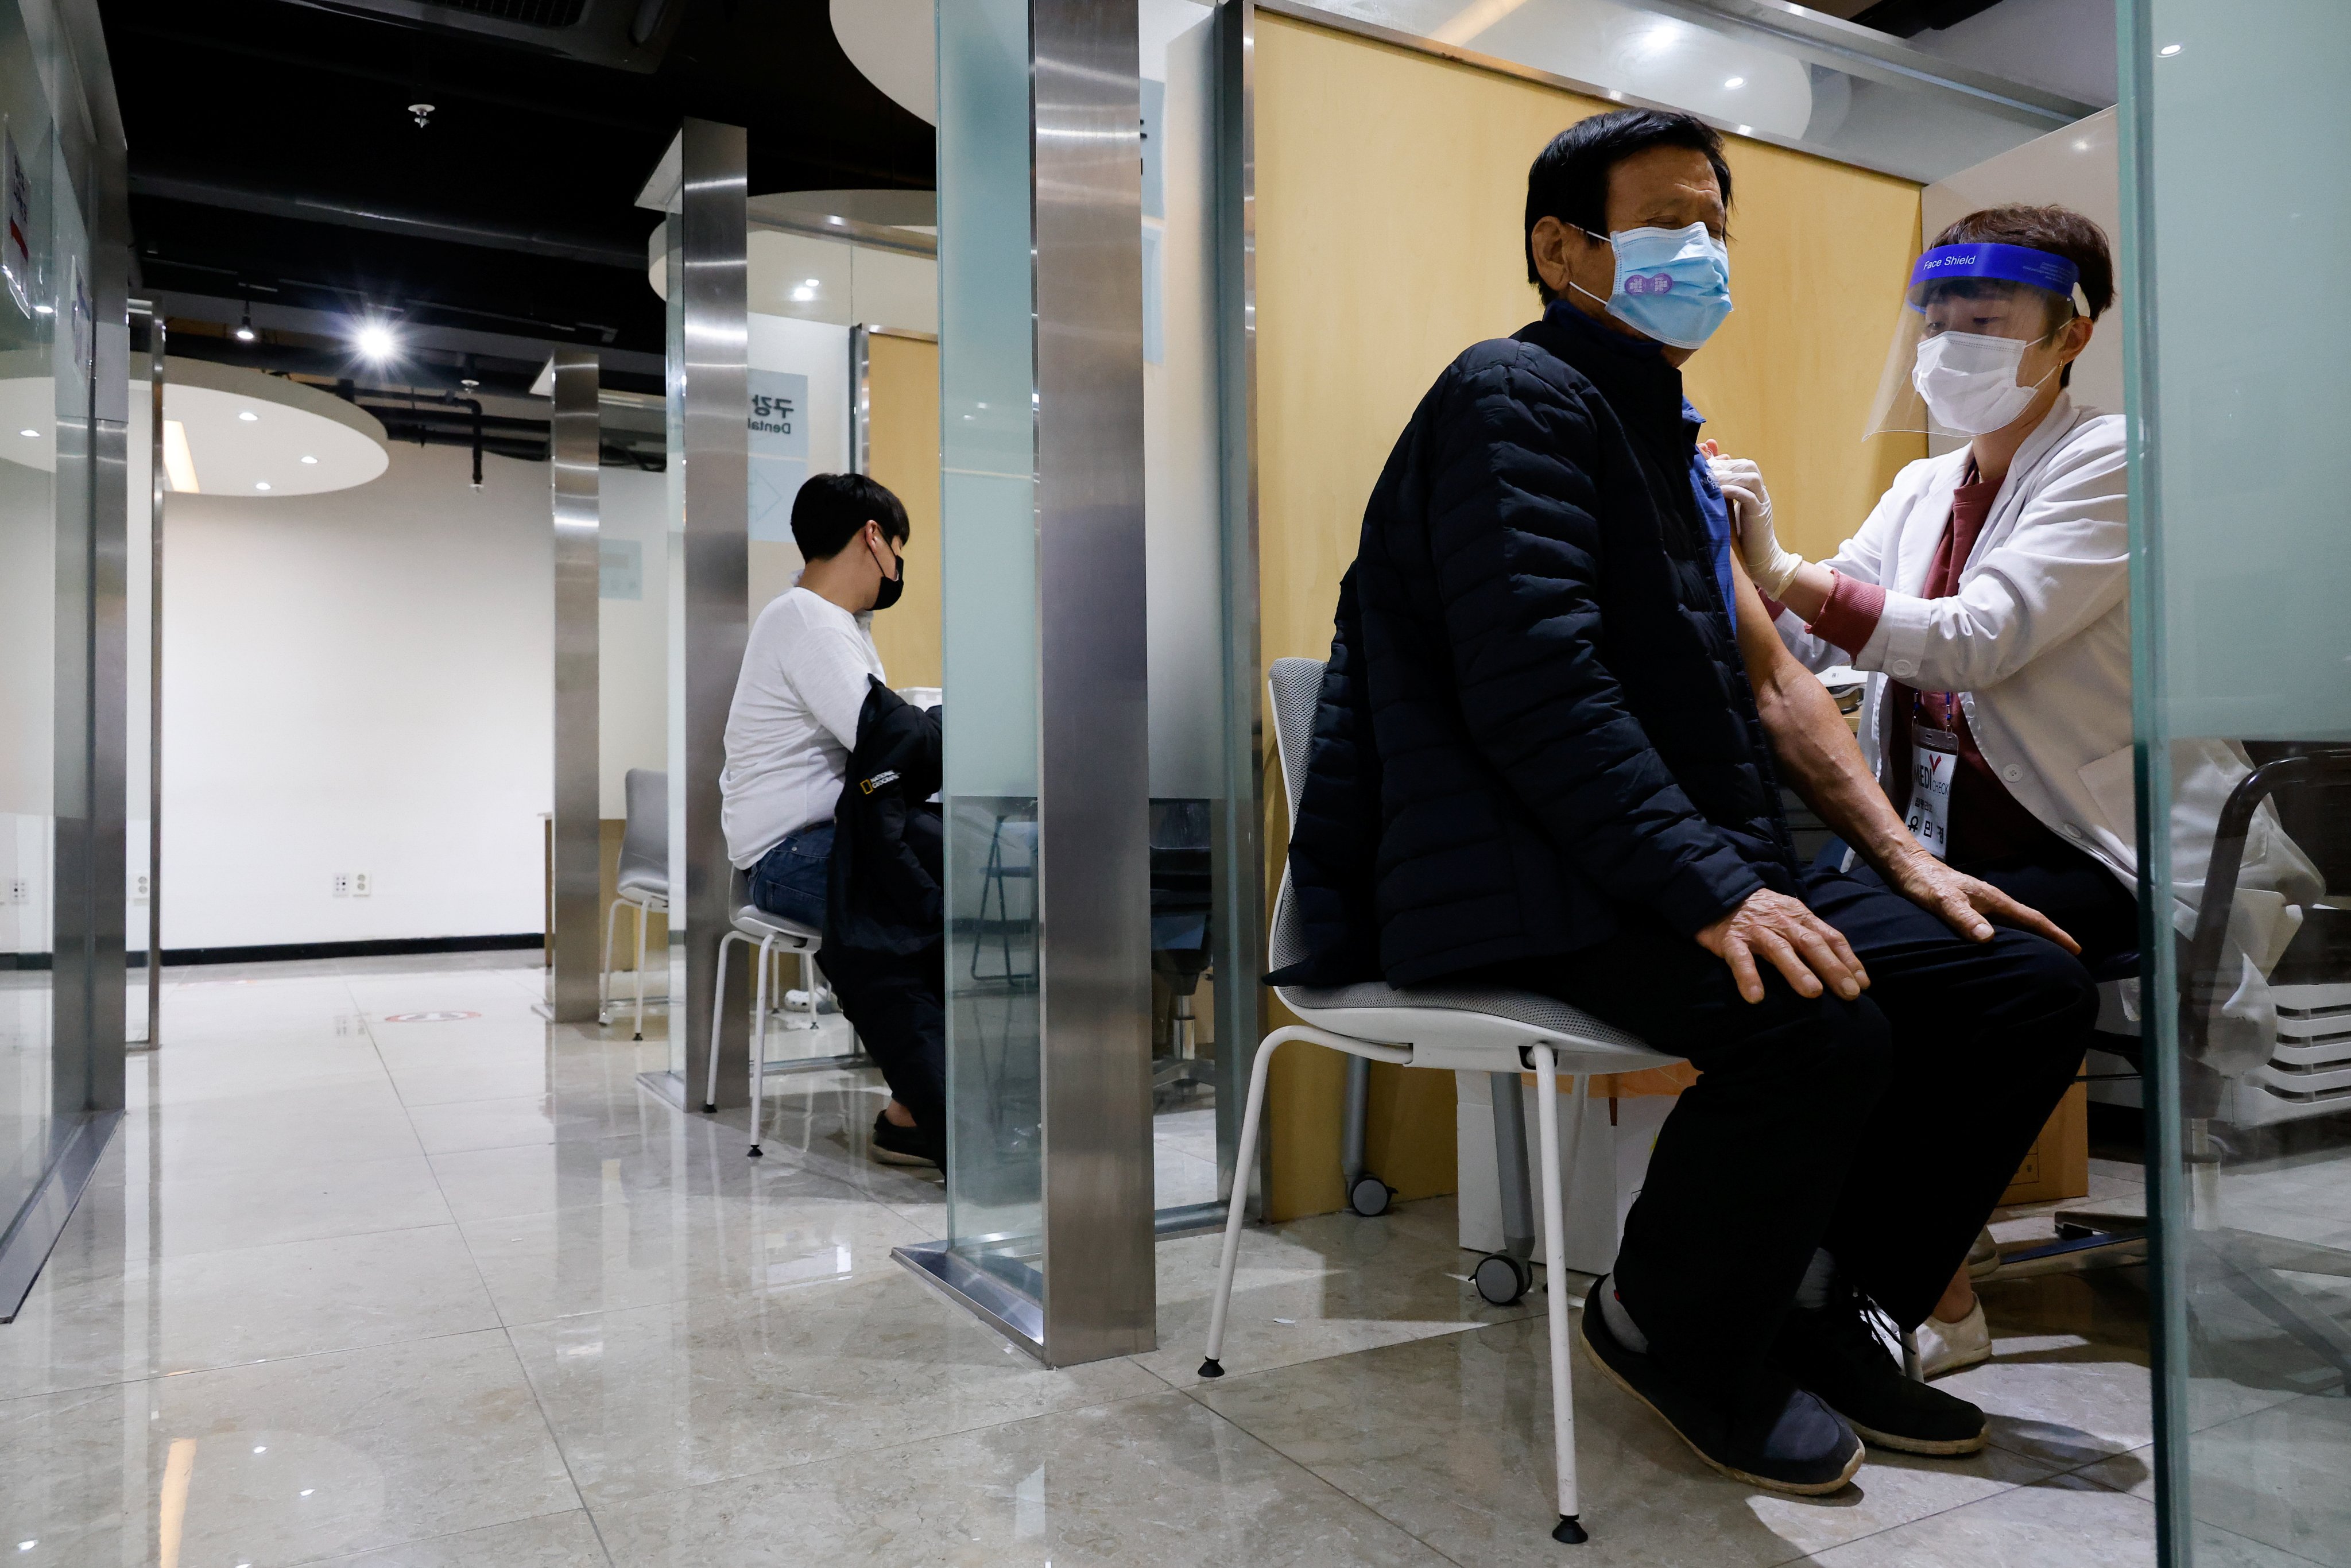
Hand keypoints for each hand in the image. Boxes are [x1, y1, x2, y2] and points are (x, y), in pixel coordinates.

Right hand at [1696, 888, 1869, 1003]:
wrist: (1718, 891)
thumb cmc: (1762, 912)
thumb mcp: (1791, 916)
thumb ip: (1813, 936)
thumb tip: (1844, 966)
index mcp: (1800, 917)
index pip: (1830, 937)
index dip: (1848, 960)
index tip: (1863, 984)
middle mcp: (1782, 922)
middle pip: (1811, 944)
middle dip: (1832, 968)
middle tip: (1849, 993)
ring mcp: (1756, 931)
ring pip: (1780, 950)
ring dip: (1797, 971)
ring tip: (1813, 993)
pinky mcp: (1730, 940)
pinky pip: (1740, 958)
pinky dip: (1748, 976)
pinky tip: (1755, 997)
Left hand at [1702, 445, 1803, 598]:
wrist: (1760, 560)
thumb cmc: (1739, 537)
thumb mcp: (1728, 511)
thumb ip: (1721, 494)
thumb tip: (1704, 479)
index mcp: (1753, 490)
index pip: (1740, 464)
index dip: (1722, 462)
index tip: (1703, 464)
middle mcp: (1760, 492)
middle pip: (1747, 466)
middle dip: (1724, 466)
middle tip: (1704, 470)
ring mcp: (1762, 502)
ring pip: (1750, 477)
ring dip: (1728, 476)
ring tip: (1709, 479)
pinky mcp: (1759, 515)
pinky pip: (1748, 496)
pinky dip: (1733, 490)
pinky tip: (1718, 491)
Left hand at [1880, 849, 2081, 953]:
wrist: (1906, 868)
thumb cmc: (1925, 883)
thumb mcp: (1944, 902)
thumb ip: (1964, 918)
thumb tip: (1989, 938)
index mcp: (1994, 900)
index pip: (2033, 918)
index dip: (2055, 934)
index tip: (2076, 948)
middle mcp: (1992, 901)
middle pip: (2028, 922)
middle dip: (2048, 939)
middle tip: (2065, 959)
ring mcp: (1981, 904)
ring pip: (2013, 924)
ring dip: (2029, 938)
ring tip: (2041, 957)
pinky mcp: (1969, 908)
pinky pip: (1997, 925)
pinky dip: (2008, 937)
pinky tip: (2003, 948)